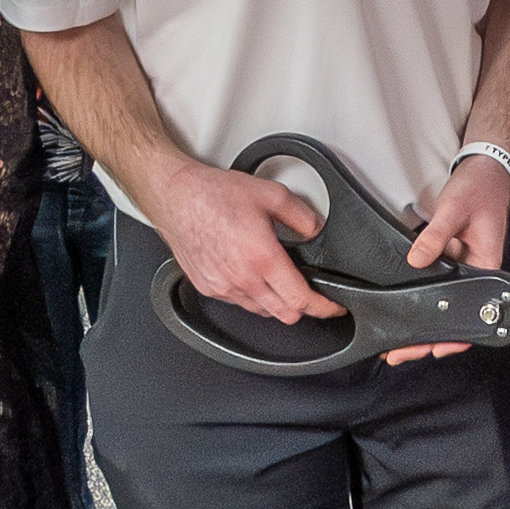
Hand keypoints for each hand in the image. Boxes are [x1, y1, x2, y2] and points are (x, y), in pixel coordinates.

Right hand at [148, 154, 339, 326]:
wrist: (176, 197)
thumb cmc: (213, 194)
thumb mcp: (271, 193)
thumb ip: (301, 215)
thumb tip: (315, 229)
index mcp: (261, 257)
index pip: (301, 299)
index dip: (324, 308)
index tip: (333, 307)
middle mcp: (241, 278)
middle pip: (284, 314)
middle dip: (304, 308)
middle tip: (313, 295)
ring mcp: (222, 286)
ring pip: (262, 312)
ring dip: (277, 303)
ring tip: (282, 282)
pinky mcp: (207, 287)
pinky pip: (239, 303)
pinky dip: (253, 297)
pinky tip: (254, 277)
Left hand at [383, 150, 509, 363]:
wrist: (485, 171)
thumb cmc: (480, 189)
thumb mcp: (453, 211)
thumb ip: (435, 237)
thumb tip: (417, 259)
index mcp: (487, 265)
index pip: (473, 310)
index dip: (455, 336)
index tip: (435, 348)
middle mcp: (477, 270)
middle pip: (454, 312)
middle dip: (429, 336)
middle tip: (402, 350)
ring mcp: (465, 265)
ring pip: (443, 299)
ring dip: (423, 317)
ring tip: (399, 336)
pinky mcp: (454, 257)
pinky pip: (436, 281)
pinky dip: (420, 293)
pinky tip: (403, 302)